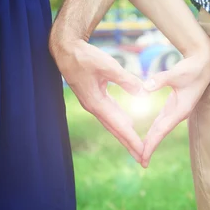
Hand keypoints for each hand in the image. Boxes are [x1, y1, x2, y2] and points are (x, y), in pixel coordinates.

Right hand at [49, 30, 143, 162]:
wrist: (66, 50)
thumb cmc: (85, 56)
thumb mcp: (107, 65)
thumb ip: (125, 79)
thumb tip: (142, 92)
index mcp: (96, 103)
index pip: (119, 126)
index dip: (131, 139)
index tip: (142, 152)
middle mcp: (94, 107)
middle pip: (115, 130)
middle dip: (129, 144)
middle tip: (142, 159)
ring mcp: (93, 102)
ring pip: (112, 123)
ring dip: (124, 134)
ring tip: (136, 147)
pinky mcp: (94, 96)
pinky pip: (110, 113)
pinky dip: (120, 121)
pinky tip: (128, 123)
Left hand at [141, 41, 209, 167]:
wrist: (204, 63)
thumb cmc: (192, 68)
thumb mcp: (177, 73)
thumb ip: (160, 79)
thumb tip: (145, 87)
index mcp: (180, 109)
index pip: (162, 130)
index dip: (152, 144)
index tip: (144, 156)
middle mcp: (178, 113)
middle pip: (161, 133)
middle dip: (150, 147)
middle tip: (140, 162)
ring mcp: (177, 110)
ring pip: (161, 128)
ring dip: (152, 141)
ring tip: (142, 154)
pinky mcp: (174, 105)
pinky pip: (161, 121)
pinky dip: (154, 130)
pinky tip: (148, 137)